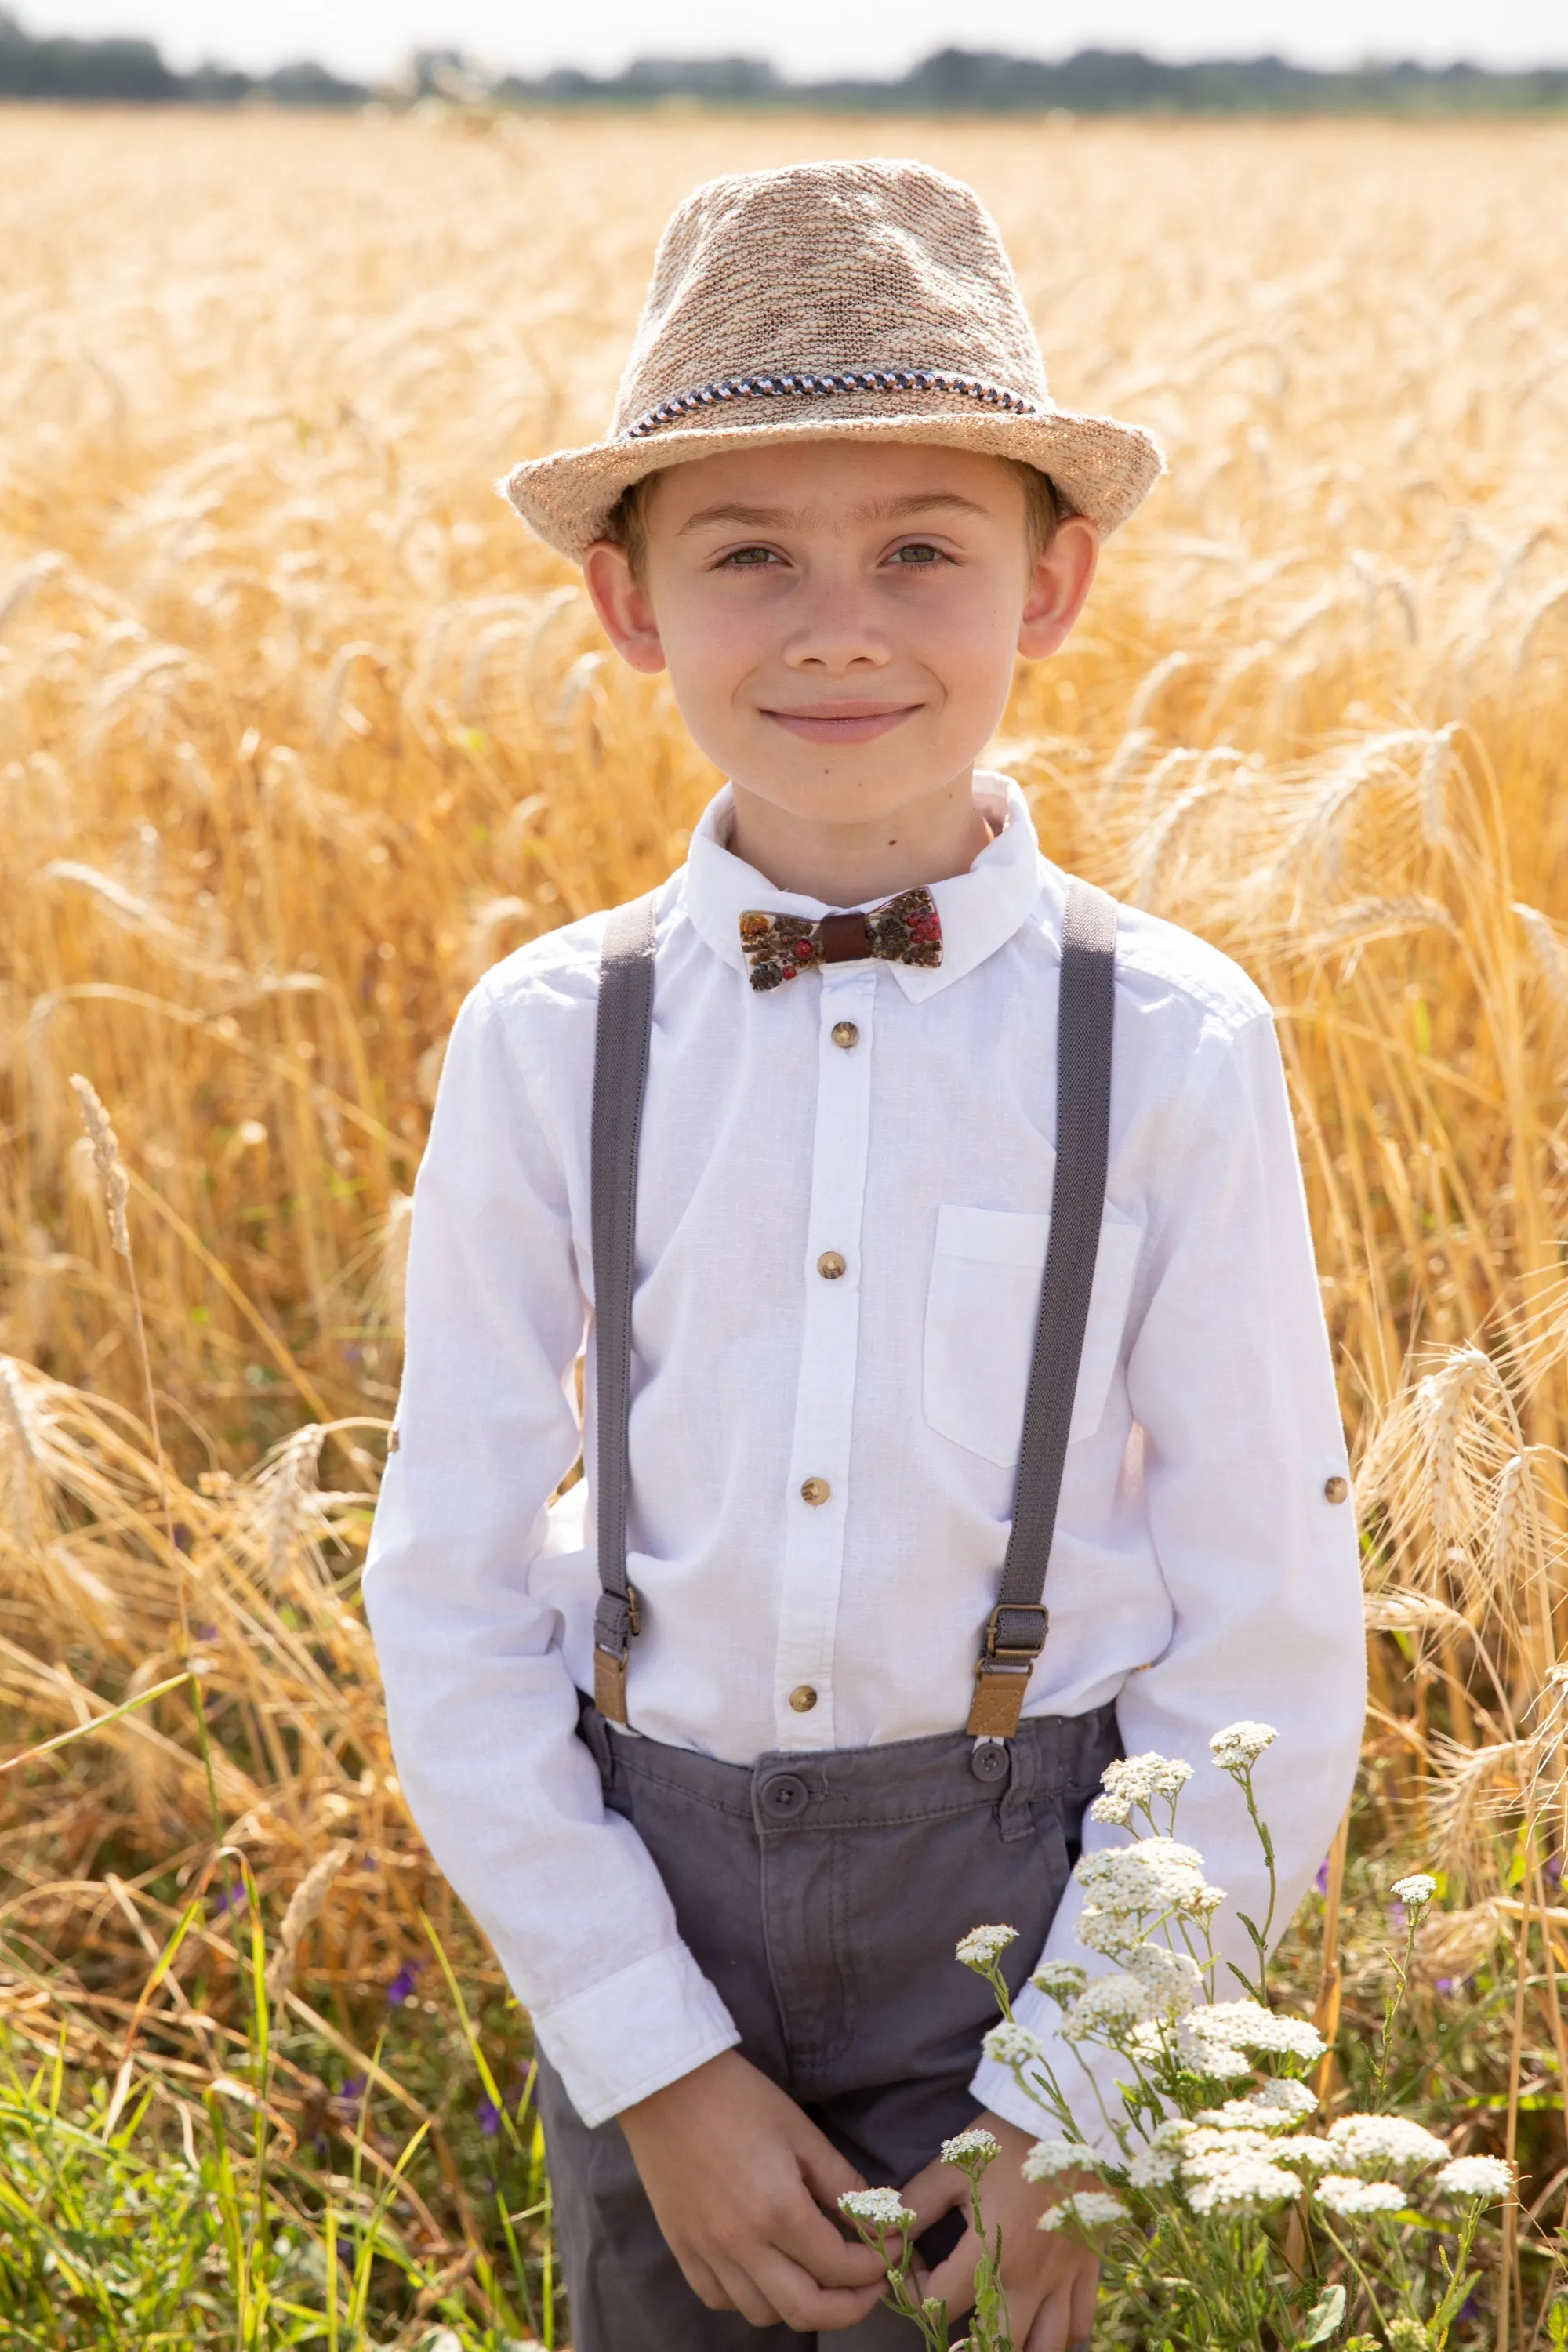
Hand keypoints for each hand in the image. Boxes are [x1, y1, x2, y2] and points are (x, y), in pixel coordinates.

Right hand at [618, 2049, 889, 2330]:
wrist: (665, 2083)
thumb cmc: (738, 2097)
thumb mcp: (801, 2131)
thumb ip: (841, 2182)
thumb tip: (877, 2219)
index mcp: (778, 2210)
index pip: (840, 2267)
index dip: (875, 2265)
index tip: (891, 2249)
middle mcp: (741, 2243)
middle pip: (806, 2312)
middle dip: (850, 2306)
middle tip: (869, 2284)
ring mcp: (707, 2251)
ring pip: (763, 2314)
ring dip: (800, 2305)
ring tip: (818, 2276)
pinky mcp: (682, 2249)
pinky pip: (720, 2299)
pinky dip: (750, 2297)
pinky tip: (766, 2271)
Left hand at [901, 2111, 1099, 2351]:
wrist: (1065, 2116)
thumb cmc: (1004, 2138)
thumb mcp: (952, 2164)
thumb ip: (915, 2203)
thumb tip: (883, 2233)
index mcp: (992, 2251)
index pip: (941, 2300)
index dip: (916, 2294)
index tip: (912, 2274)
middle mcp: (1030, 2276)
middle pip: (998, 2343)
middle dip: (969, 2345)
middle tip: (953, 2327)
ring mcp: (1064, 2276)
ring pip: (1046, 2346)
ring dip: (1016, 2349)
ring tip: (994, 2339)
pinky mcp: (1088, 2265)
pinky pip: (1079, 2322)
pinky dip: (1061, 2336)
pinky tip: (1041, 2327)